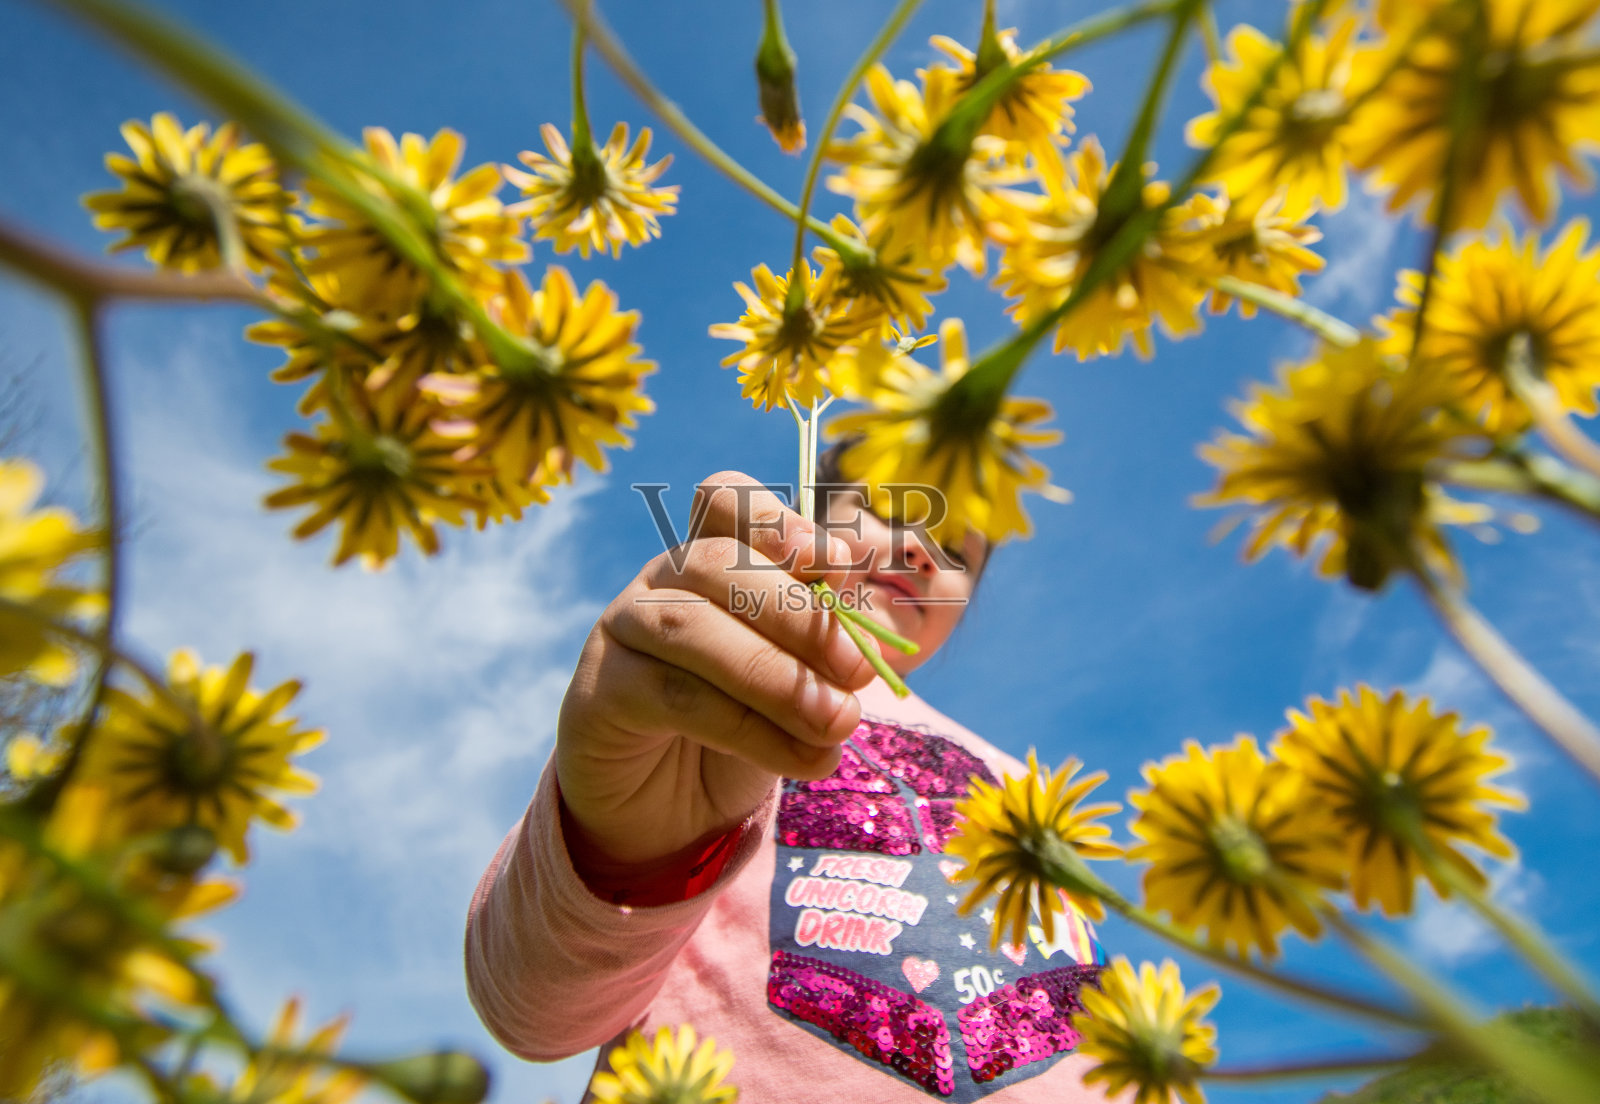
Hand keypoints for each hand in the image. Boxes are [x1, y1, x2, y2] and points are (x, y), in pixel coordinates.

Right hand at [554, 471, 876, 881]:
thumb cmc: (746, 723)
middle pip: (718, 561)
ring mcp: (624, 628)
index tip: (841, 560)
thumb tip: (857, 597)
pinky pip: (674, 697)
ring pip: (691, 628)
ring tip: (838, 722)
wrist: (671, 807)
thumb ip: (827, 631)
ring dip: (776, 677)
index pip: (727, 499)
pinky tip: (803, 759)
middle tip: (860, 670)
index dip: (778, 520)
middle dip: (797, 613)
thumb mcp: (802, 673)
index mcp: (715, 554)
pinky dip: (750, 730)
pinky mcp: (601, 691)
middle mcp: (663, 578)